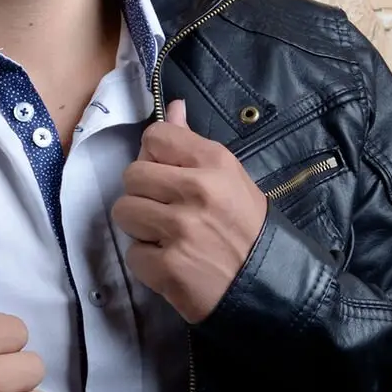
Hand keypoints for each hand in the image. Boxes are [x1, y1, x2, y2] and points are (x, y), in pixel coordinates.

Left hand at [110, 98, 268, 323]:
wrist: (268, 284)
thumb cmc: (247, 227)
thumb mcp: (230, 178)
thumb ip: (193, 144)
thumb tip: (173, 107)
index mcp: (214, 162)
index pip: (155, 137)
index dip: (154, 155)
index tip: (166, 174)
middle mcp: (196, 190)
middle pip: (132, 175)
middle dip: (143, 194)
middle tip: (166, 211)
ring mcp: (180, 229)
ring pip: (124, 211)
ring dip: (140, 227)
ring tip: (166, 237)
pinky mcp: (168, 266)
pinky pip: (133, 254)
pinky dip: (148, 262)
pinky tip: (172, 263)